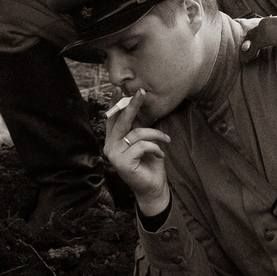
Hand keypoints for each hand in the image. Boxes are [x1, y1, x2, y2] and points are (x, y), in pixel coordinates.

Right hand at [100, 92, 171, 214]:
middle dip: (132, 105)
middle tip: (141, 91)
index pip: (112, 118)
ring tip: (167, 140)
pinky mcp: (122, 163)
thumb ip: (137, 127)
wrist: (154, 187)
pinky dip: (155, 148)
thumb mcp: (143, 141)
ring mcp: (114, 155)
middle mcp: (109, 146)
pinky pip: (142, 146)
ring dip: (156, 135)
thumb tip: (136, 103)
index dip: (116, 103)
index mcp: (112, 140)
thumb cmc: (150, 163)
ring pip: (136, 133)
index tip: (120, 88)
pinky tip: (161, 155)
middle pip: (121, 121)